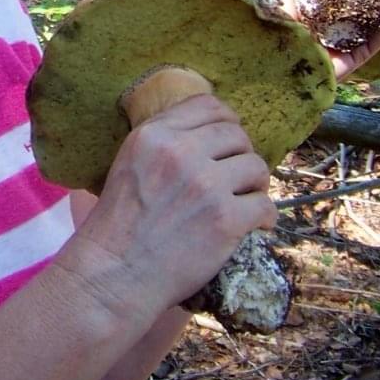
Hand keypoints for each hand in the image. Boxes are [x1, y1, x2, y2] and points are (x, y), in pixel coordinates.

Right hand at [59, 95, 274, 322]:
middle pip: (236, 135)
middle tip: (237, 177)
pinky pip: (264, 205)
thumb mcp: (129, 163)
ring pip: (256, 166)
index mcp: (154, 135)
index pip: (207, 105)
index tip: (229, 139)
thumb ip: (162, 143)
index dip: (226, 120)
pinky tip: (254, 225)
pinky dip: (264, 217)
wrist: (115, 273)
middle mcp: (180, 153)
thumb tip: (204, 132)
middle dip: (241, 155)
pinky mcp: (226, 219)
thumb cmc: (118, 224)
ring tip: (246, 200)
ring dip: (255, 184)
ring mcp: (206, 185)